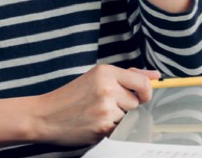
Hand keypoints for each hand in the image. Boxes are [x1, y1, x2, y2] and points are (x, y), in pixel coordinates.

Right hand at [33, 64, 159, 146]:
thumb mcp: (97, 77)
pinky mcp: (102, 127)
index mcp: (106, 71)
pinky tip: (95, 124)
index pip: (143, 84)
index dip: (146, 93)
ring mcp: (105, 109)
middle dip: (125, 106)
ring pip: (128, 117)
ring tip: (97, 114)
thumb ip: (129, 75)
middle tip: (104, 105)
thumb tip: (156, 76)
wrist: (46, 115)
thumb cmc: (72, 95)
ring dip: (118, 119)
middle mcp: (107, 87)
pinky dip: (111, 130)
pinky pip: (119, 130)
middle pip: (136, 102)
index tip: (141, 96)